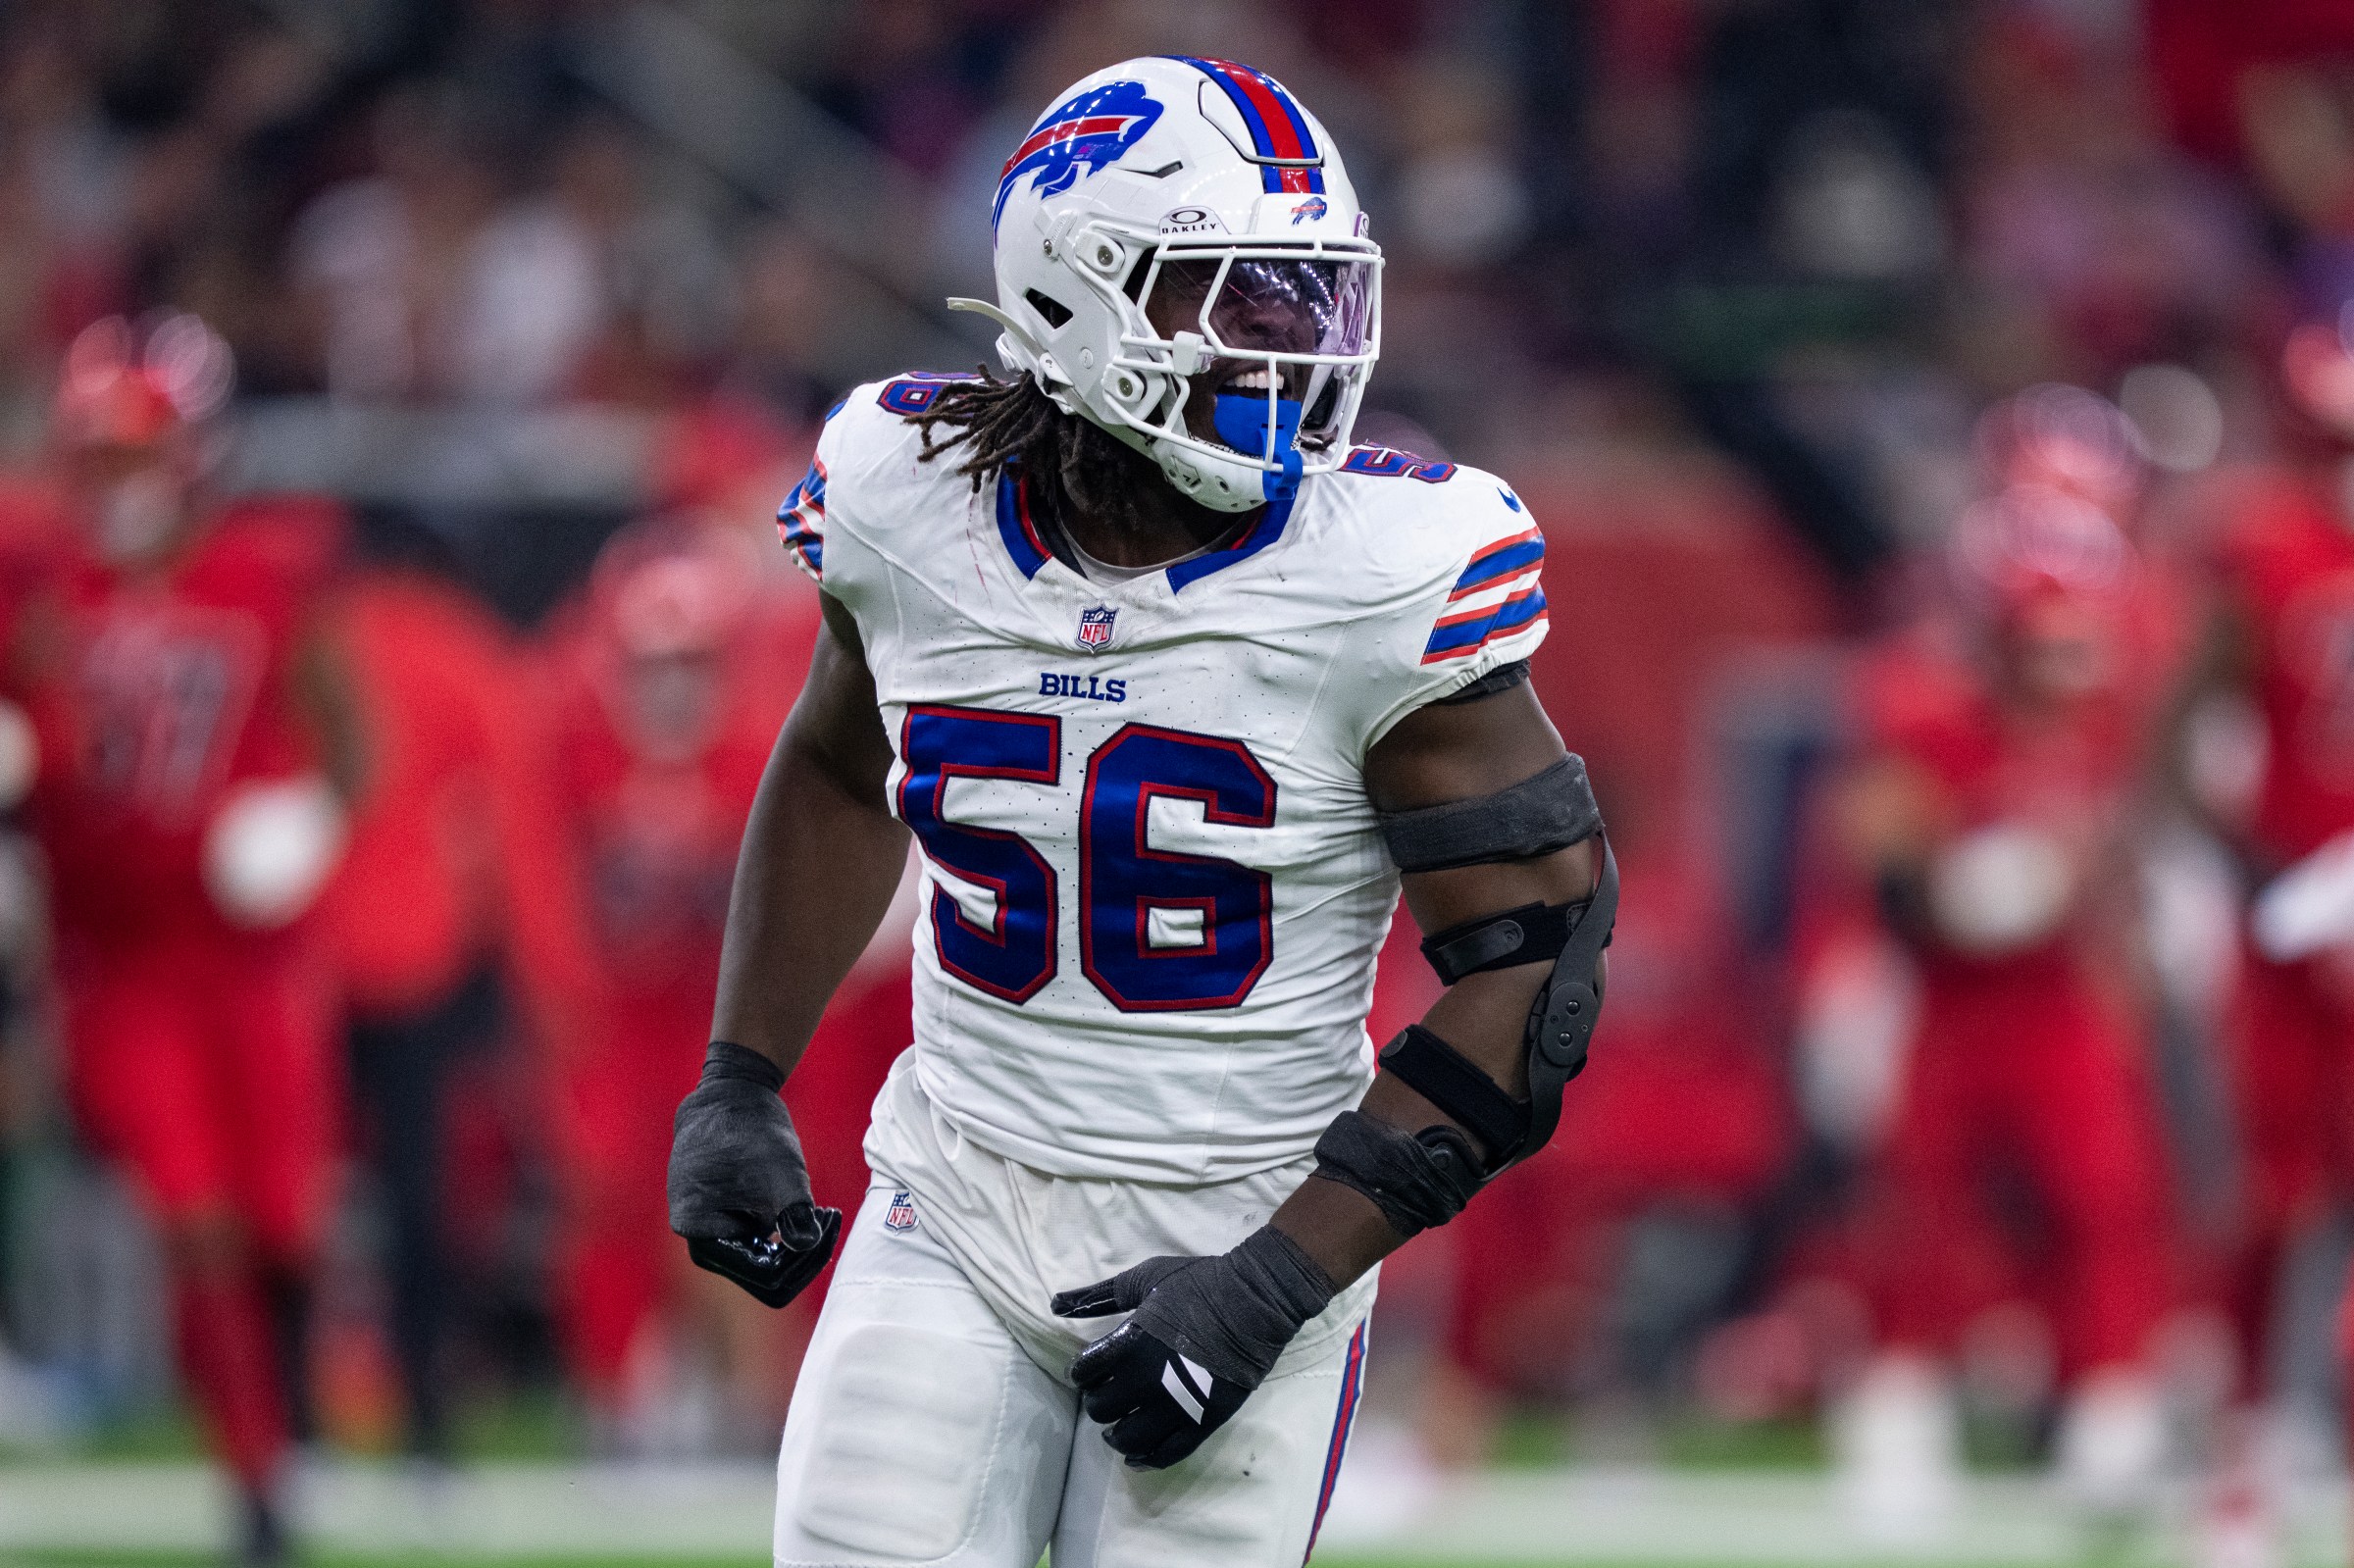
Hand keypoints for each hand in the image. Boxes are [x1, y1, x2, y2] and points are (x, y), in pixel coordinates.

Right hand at [668, 1041, 839, 1306]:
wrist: (733, 1091)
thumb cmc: (752, 1127)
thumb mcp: (782, 1172)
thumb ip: (795, 1214)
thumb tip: (808, 1247)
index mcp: (700, 1230)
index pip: (759, 1275)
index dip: (799, 1262)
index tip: (827, 1228)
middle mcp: (698, 1236)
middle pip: (761, 1273)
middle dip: (801, 1254)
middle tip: (830, 1220)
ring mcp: (708, 1227)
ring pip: (763, 1257)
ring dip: (797, 1240)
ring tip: (823, 1211)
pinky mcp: (722, 1215)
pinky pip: (758, 1240)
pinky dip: (786, 1227)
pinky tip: (810, 1207)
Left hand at [1050, 1226, 1333, 1469]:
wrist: (1255, 1301)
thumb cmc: (1198, 1283)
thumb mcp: (1143, 1279)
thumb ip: (1097, 1295)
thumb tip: (1054, 1303)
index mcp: (1128, 1344)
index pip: (1084, 1373)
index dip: (1084, 1373)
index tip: (1093, 1370)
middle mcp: (1145, 1380)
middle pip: (1101, 1408)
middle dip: (1099, 1402)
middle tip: (1108, 1395)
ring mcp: (1174, 1406)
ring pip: (1127, 1438)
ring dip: (1117, 1434)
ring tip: (1120, 1426)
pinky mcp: (1201, 1422)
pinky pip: (1165, 1454)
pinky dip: (1145, 1458)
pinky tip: (1138, 1453)